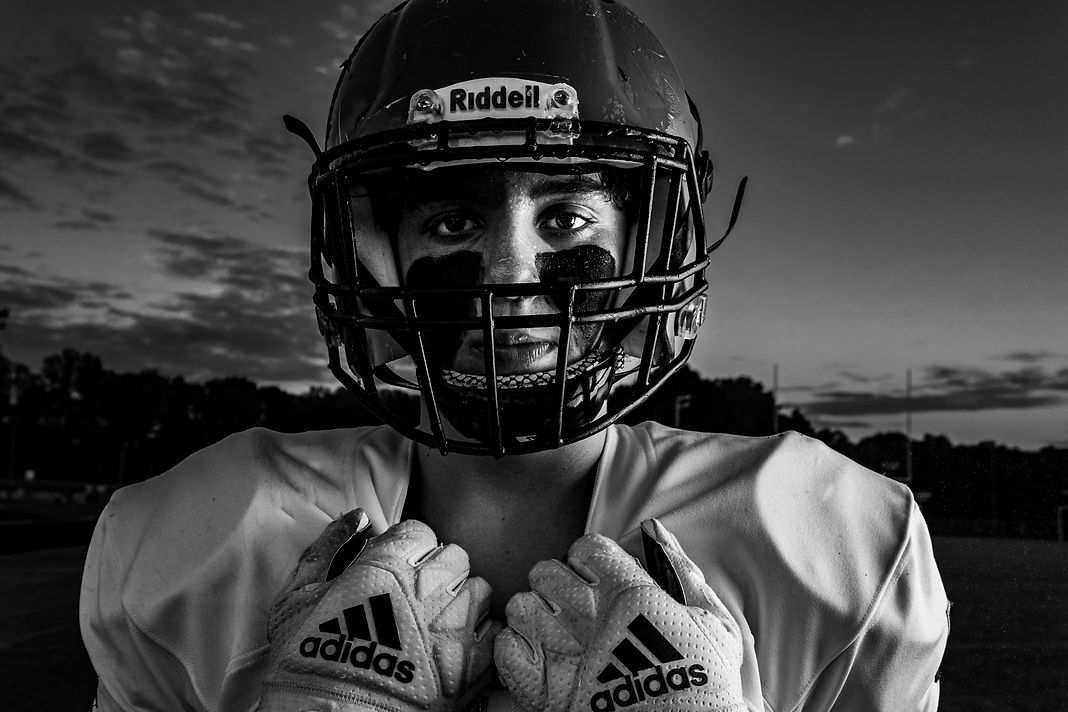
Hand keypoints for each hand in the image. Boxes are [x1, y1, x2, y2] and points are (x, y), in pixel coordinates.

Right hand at [259, 510, 499, 711]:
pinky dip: (478, 634)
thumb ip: (329, 548)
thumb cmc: (307, 663)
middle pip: (454, 557)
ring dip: (461, 600)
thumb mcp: (297, 597)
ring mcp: (454, 627)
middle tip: (416, 594)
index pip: (418, 533)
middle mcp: (427, 589)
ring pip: (479, 590)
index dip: (406, 549)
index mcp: (386, 566)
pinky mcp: (471, 665)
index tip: (395, 567)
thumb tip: (358, 520)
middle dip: (437, 570)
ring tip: (437, 620)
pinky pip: (492, 631)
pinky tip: (453, 646)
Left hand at [494, 519, 745, 711]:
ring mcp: (563, 651)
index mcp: (628, 592)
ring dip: (531, 615)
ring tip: (552, 632)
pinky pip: (505, 650)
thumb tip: (654, 530)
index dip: (590, 560)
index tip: (600, 579)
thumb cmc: (706, 685)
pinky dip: (514, 650)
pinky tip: (537, 658)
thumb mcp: (714, 622)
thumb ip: (682, 571)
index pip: (587, 548)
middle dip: (555, 583)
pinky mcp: (544, 689)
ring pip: (520, 606)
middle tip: (573, 606)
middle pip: (545, 571)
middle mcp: (589, 615)